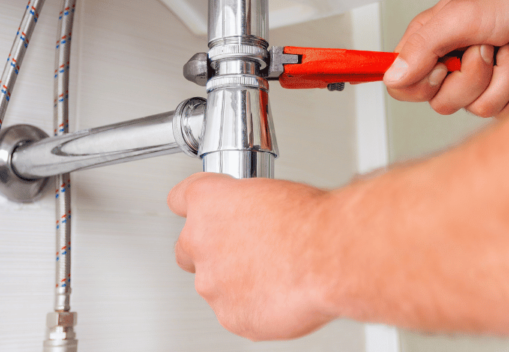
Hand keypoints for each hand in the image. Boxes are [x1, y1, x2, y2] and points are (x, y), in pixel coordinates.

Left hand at [168, 173, 335, 339]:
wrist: (328, 257)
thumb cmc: (309, 220)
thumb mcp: (274, 192)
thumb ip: (249, 207)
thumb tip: (255, 216)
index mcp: (207, 201)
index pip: (180, 199)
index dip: (197, 208)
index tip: (205, 212)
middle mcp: (200, 241)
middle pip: (187, 248)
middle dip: (210, 251)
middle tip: (244, 250)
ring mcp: (212, 283)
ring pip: (213, 284)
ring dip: (236, 280)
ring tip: (275, 273)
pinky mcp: (230, 316)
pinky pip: (236, 311)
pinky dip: (254, 306)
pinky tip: (280, 293)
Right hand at [384, 0, 508, 116]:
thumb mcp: (460, 16)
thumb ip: (422, 46)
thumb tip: (394, 74)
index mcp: (429, 42)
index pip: (402, 85)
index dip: (423, 85)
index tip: (444, 67)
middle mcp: (449, 63)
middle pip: (443, 103)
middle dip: (475, 77)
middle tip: (487, 48)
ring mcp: (477, 80)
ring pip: (479, 108)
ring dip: (507, 77)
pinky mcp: (504, 91)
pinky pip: (508, 109)